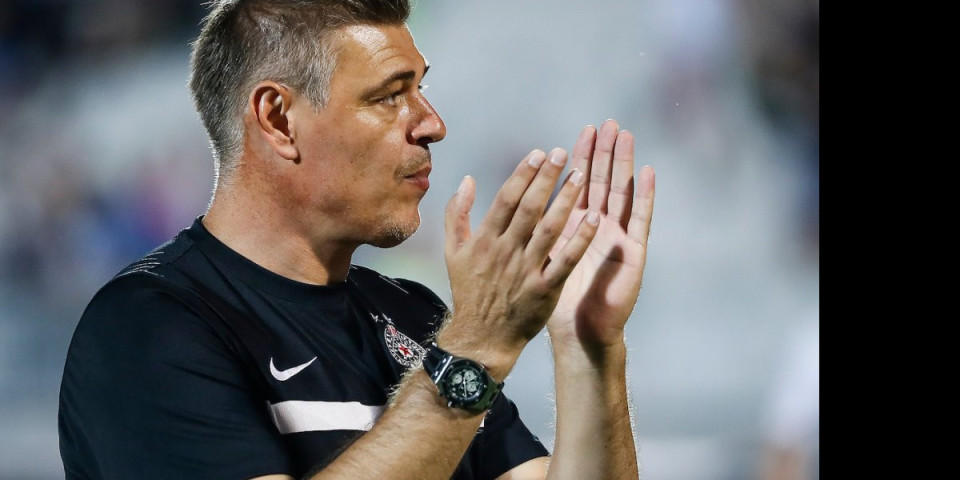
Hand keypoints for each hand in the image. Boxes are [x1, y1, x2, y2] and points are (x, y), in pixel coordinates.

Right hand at [441, 148, 599, 376]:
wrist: (481, 338)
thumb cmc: (470, 292)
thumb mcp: (453, 252)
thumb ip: (457, 214)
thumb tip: (465, 180)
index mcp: (485, 240)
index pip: (506, 199)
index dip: (523, 174)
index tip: (538, 153)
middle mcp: (506, 251)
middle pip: (529, 208)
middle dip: (546, 178)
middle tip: (562, 153)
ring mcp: (526, 270)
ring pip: (549, 228)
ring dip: (566, 200)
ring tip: (581, 175)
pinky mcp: (544, 289)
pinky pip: (565, 260)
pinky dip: (580, 239)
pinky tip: (594, 218)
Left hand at [547, 119, 655, 350]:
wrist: (578, 332)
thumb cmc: (555, 300)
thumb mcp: (538, 260)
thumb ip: (529, 230)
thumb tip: (510, 204)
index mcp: (573, 227)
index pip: (578, 185)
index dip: (580, 159)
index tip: (581, 132)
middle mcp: (598, 228)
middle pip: (602, 181)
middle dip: (604, 152)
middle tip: (607, 122)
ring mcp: (617, 237)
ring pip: (622, 193)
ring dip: (624, 164)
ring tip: (626, 135)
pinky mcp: (632, 253)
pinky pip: (640, 220)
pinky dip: (645, 195)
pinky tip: (648, 172)